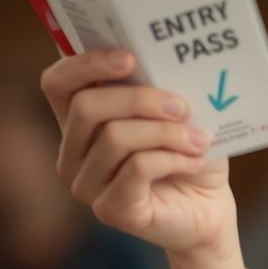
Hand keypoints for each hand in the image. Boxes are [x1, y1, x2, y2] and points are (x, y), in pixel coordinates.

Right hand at [40, 49, 235, 256]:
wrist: (210, 207)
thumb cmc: (190, 151)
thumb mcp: (177, 110)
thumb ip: (160, 85)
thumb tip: (163, 59)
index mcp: (81, 120)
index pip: (57, 83)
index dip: (86, 64)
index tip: (131, 58)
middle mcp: (72, 153)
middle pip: (86, 107)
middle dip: (140, 99)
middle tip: (182, 106)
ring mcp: (86, 185)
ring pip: (115, 138)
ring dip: (167, 132)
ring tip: (199, 139)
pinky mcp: (111, 210)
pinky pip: (137, 168)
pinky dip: (174, 158)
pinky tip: (195, 161)